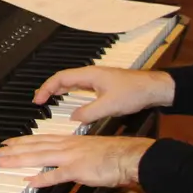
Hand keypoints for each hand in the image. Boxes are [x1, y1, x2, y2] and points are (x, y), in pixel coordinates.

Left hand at [0, 135, 154, 189]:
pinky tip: (29, 182)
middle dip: (13, 149)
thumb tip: (62, 163)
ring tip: (3, 163)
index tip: (7, 142)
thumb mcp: (89, 150)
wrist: (129, 156)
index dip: (22, 141)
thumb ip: (73, 155)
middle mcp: (67, 146)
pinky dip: (42, 178)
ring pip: (39, 157)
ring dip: (19, 160)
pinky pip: (57, 175)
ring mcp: (71, 157)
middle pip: (34, 146)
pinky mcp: (78, 170)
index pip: (40, 139)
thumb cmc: (114, 154)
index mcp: (69, 141)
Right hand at [32, 66, 175, 120]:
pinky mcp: (104, 85)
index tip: (38, 100)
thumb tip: (73, 117)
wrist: (153, 89)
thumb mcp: (109, 106)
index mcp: (89, 75)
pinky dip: (71, 93)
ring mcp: (98, 79)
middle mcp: (91, 74)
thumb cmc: (134, 92)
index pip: (61, 78)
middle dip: (49, 88)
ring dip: (59, 90)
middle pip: (64, 79)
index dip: (47, 88)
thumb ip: (88, 112)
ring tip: (49, 100)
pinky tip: (71, 101)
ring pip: (72, 82)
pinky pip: (81, 87)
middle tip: (39, 100)